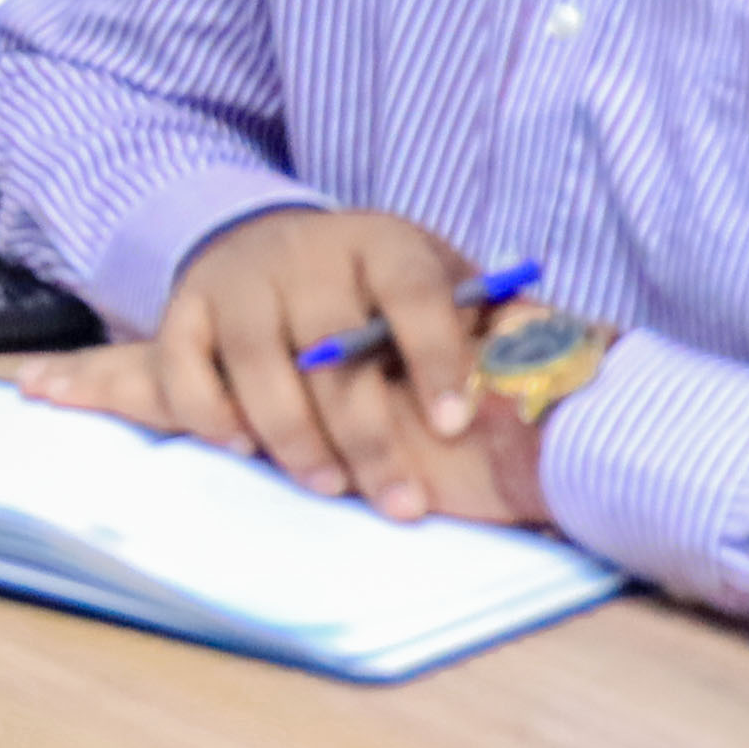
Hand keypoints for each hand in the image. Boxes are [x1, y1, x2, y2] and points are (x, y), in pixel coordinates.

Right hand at [77, 202, 545, 522]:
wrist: (275, 244)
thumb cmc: (381, 290)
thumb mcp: (444, 286)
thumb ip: (492, 325)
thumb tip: (565, 365)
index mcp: (385, 243)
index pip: (415, 292)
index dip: (436, 357)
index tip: (456, 425)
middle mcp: (308, 254)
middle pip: (330, 346)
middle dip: (367, 433)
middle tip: (401, 504)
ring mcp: (240, 281)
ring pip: (256, 360)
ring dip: (292, 434)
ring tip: (328, 487)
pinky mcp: (185, 308)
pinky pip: (183, 365)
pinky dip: (206, 411)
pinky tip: (243, 449)